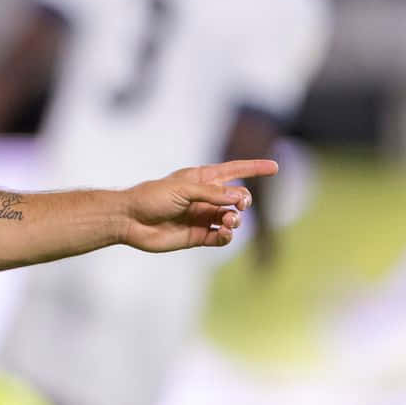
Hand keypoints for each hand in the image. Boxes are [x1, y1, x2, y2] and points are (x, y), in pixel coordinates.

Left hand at [121, 159, 277, 253]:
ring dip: (236, 220)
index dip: (253, 168)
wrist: (130, 220)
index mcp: (200, 179)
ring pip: (232, 218)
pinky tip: (223, 233)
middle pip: (237, 198)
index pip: (233, 171)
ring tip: (229, 221)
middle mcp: (204, 198)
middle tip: (240, 205)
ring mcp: (202, 217)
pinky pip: (221, 237)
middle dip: (244, 201)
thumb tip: (241, 197)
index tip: (275, 167)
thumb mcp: (183, 189)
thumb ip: (213, 193)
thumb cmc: (152, 197)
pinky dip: (227, 236)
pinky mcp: (198, 236)